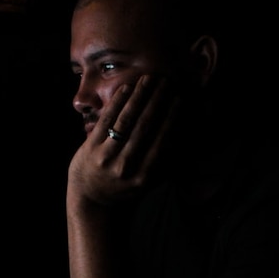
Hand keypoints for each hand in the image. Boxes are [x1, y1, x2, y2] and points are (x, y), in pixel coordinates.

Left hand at [68, 74, 179, 206]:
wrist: (92, 198)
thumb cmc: (126, 185)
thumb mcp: (148, 180)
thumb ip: (166, 162)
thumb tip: (188, 135)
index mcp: (144, 177)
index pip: (162, 140)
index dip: (171, 117)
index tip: (179, 99)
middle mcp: (125, 167)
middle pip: (145, 127)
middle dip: (157, 101)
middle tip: (166, 82)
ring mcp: (106, 157)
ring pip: (126, 120)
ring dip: (139, 96)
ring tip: (148, 79)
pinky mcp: (90, 148)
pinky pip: (106, 120)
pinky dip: (117, 102)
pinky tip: (127, 88)